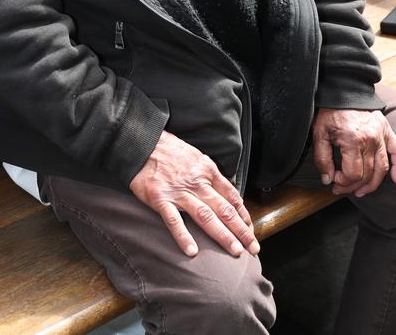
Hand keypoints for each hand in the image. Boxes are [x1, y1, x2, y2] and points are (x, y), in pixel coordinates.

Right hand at [129, 130, 259, 257]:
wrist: (142, 142)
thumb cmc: (169, 150)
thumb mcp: (196, 156)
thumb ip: (209, 175)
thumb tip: (224, 192)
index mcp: (207, 170)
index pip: (231, 196)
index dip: (243, 215)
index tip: (250, 230)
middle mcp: (197, 182)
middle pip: (224, 209)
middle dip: (241, 230)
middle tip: (254, 248)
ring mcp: (179, 192)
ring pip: (206, 216)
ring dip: (222, 235)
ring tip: (235, 251)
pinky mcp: (160, 199)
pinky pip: (174, 220)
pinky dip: (183, 236)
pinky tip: (192, 252)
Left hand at [312, 108, 395, 197]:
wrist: (342, 92)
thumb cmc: (329, 113)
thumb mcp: (319, 134)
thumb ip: (322, 158)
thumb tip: (328, 180)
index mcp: (352, 140)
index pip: (353, 174)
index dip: (343, 182)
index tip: (334, 181)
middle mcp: (370, 139)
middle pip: (367, 174)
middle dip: (353, 186)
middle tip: (342, 189)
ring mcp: (381, 135)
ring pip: (382, 169)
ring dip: (373, 184)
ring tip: (361, 191)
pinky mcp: (387, 130)